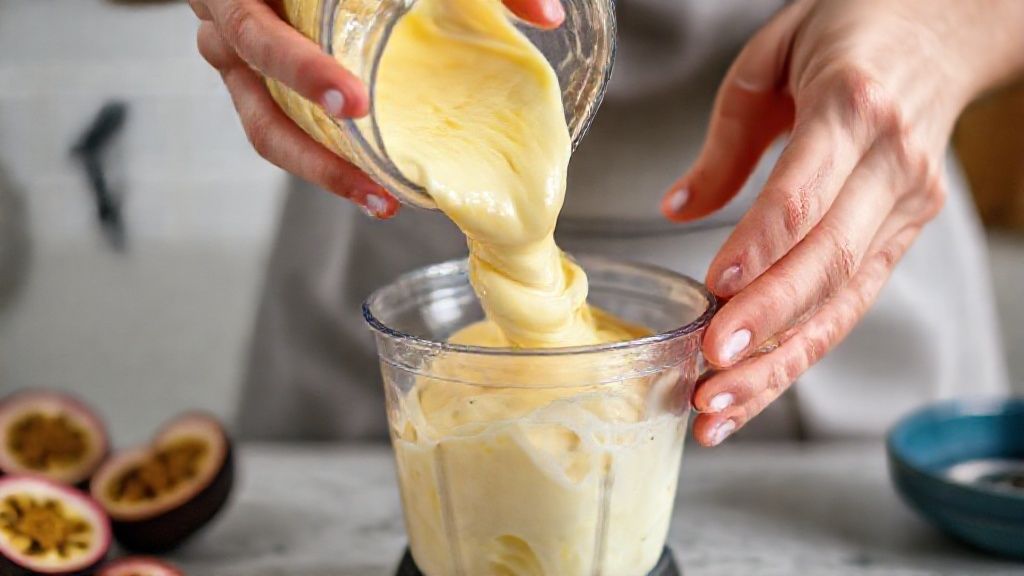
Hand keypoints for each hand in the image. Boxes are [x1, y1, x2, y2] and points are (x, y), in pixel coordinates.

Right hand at [190, 0, 564, 217]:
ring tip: (379, 199)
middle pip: (257, 88)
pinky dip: (323, 160)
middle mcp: (228, 20)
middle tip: (374, 176)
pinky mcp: (249, 82)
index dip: (302, 69)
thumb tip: (546, 15)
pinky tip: (370, 184)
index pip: (261, 29)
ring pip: (263, 125)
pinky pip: (277, 130)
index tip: (354, 104)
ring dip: (319, 169)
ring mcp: (231, 56)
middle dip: (313, 139)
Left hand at [660, 0, 1023, 445]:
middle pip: (828, 259)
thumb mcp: (770, 59)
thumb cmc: (848, 33)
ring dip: (781, 362)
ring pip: (844, 299)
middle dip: (767, 323)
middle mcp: (890, 164)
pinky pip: (852, 302)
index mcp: (852, 105)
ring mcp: (906, 206)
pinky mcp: (905, 233)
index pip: (805, 191)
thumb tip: (677, 210)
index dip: (762, 245)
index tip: (716, 289)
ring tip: (718, 407)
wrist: (944, 25)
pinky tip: (754, 387)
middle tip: (708, 371)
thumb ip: (727, 142)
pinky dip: (802, 350)